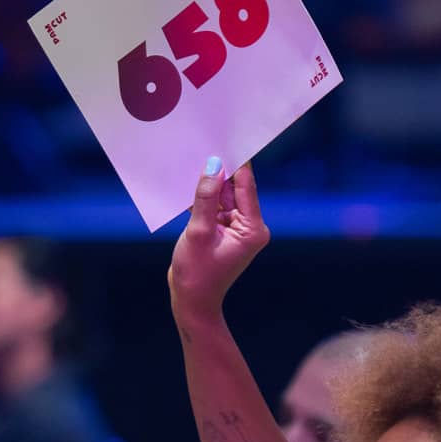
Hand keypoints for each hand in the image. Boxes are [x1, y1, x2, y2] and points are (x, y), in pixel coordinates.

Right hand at [169, 160, 267, 320]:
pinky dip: (203, 199)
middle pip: (235, 188)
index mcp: (253, 228)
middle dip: (220, 171)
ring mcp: (236, 229)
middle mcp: (250, 226)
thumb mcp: (198, 232)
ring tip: (191, 163)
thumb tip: (213, 165)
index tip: (226, 138)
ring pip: (223, 196)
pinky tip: (187, 185)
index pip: (246, 186)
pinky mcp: (222, 231)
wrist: (191, 303)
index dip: (236, 162)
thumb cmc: (196, 274)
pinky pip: (214, 207)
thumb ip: (206, 197)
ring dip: (209, 184)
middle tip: (204, 144)